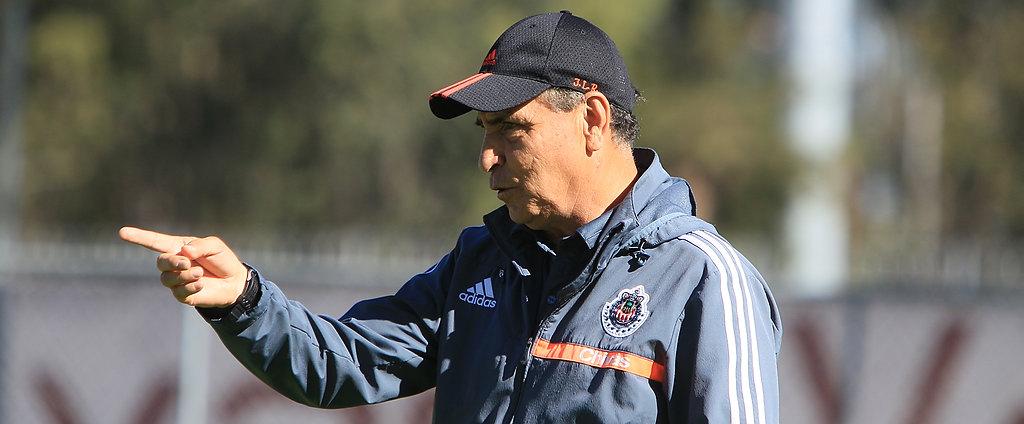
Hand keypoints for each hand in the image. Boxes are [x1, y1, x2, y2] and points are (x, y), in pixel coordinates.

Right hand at [119, 226, 247, 307]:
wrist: (234, 282)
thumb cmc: (222, 260)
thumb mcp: (215, 246)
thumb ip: (200, 246)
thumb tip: (184, 251)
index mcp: (178, 247)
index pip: (154, 242)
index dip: (139, 237)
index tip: (122, 232)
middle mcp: (174, 263)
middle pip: (161, 262)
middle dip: (172, 262)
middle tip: (187, 263)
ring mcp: (176, 280)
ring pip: (168, 279)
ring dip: (184, 276)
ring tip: (200, 273)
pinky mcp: (182, 295)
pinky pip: (178, 292)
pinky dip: (190, 287)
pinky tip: (201, 285)